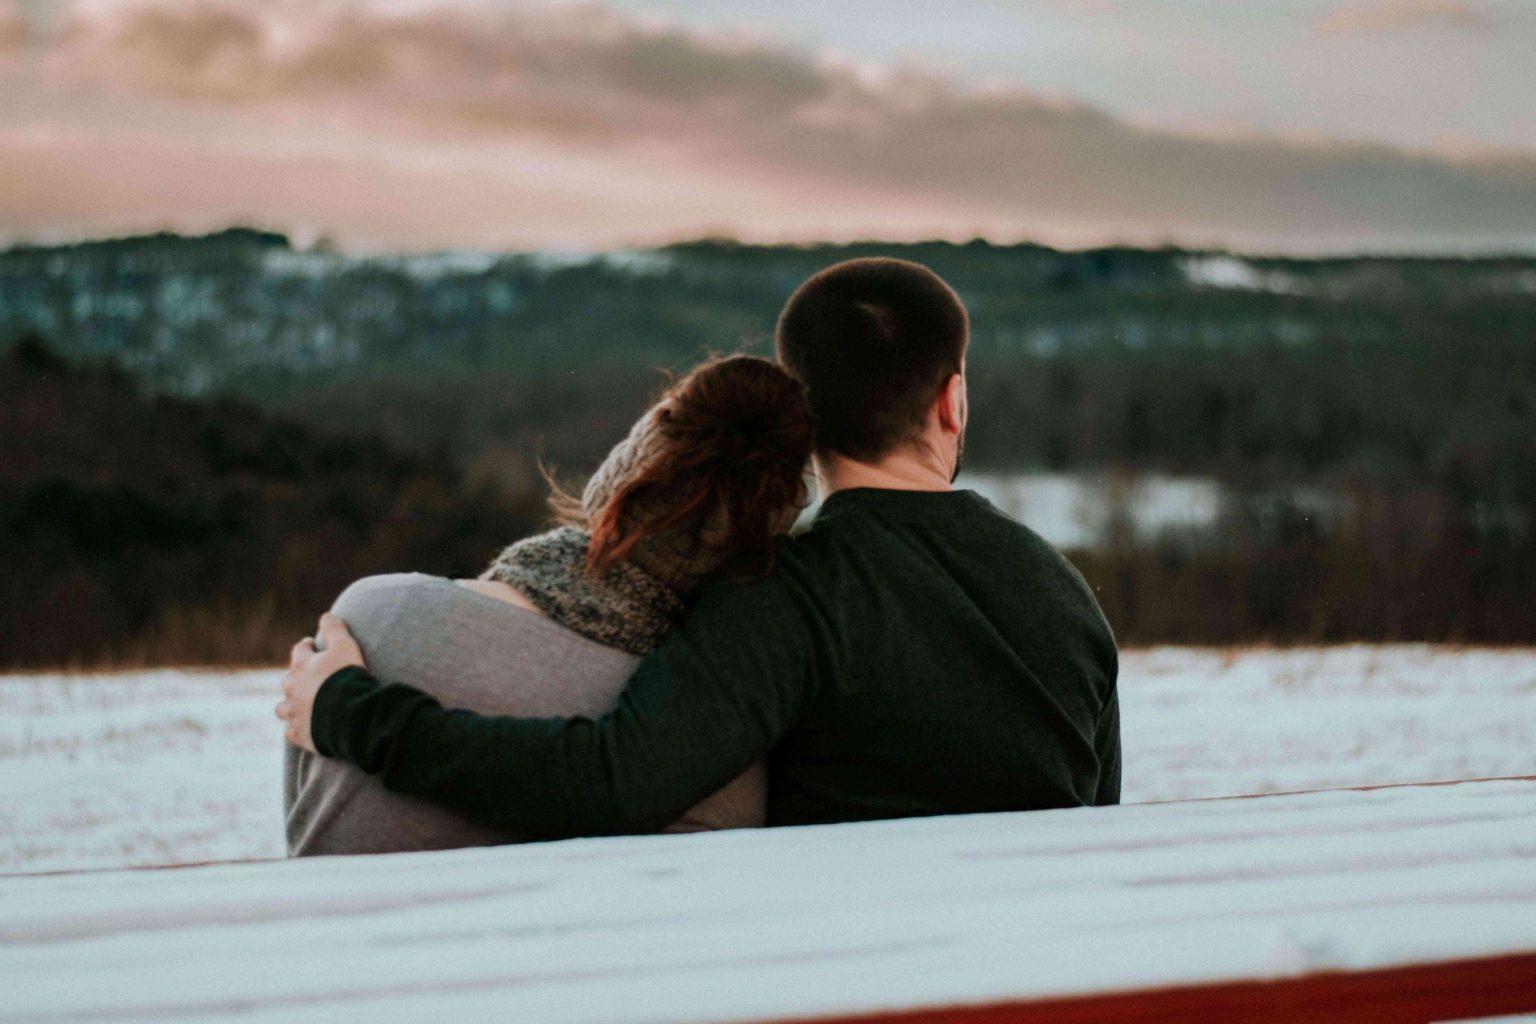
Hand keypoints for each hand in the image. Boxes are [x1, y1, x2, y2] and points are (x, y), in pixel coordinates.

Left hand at [276, 613, 364, 753]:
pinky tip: (305, 728)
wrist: (349, 714)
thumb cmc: (347, 677)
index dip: (306, 646)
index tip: (312, 645)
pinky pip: (292, 732)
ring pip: (283, 708)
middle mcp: (293, 689)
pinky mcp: (300, 734)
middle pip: (288, 680)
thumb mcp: (345, 646)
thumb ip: (335, 628)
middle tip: (309, 678)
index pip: (300, 650)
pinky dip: (297, 729)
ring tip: (301, 706)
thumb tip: (326, 615)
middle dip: (296, 678)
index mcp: (302, 666)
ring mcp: (294, 713)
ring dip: (290, 706)